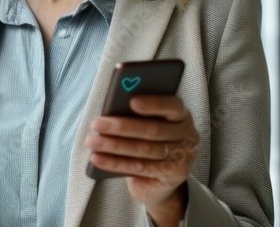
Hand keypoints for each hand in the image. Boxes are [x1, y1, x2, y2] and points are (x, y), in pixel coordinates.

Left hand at [84, 95, 197, 223]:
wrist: (158, 179)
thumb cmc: (148, 139)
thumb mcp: (147, 123)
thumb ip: (136, 113)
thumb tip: (113, 106)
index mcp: (182, 115)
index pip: (173, 106)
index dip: (154, 104)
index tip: (132, 101)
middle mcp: (187, 135)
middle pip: (154, 130)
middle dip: (122, 126)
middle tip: (96, 123)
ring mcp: (182, 158)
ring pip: (144, 150)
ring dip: (114, 145)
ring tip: (92, 141)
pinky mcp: (172, 176)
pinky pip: (139, 168)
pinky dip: (114, 163)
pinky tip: (97, 158)